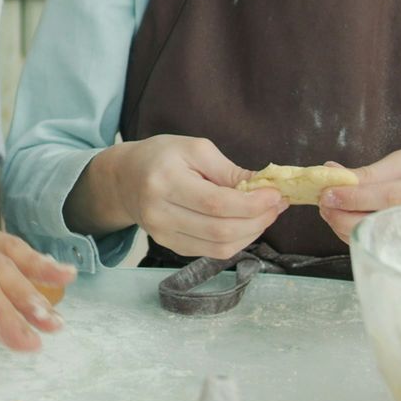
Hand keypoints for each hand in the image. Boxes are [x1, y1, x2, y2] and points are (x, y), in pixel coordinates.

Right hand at [111, 135, 286, 260]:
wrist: (124, 179)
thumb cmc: (161, 157)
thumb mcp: (194, 149)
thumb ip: (229, 170)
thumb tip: (265, 187)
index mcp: (165, 182)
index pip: (216, 204)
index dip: (252, 204)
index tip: (276, 194)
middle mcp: (160, 214)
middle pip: (220, 230)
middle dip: (258, 220)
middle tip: (276, 205)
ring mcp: (163, 235)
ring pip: (219, 247)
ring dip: (251, 234)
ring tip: (265, 215)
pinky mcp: (170, 246)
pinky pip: (212, 251)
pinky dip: (236, 240)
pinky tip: (246, 224)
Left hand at [318, 145, 400, 242]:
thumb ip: (374, 171)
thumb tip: (332, 172)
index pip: (392, 197)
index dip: (356, 197)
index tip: (326, 191)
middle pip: (382, 224)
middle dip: (343, 214)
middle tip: (322, 199)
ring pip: (378, 239)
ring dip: (344, 224)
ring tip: (332, 205)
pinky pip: (382, 245)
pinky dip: (358, 232)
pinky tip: (348, 217)